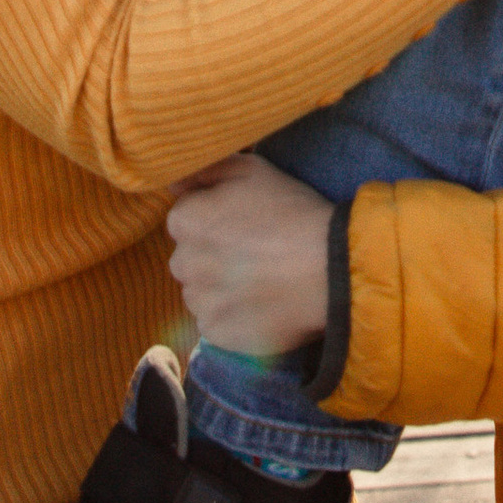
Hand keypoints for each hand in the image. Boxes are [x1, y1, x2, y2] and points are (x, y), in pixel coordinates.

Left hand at [166, 155, 331, 353]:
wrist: (328, 269)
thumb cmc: (291, 211)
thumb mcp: (252, 169)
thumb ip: (205, 170)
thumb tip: (174, 183)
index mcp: (187, 220)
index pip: (184, 218)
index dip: (214, 218)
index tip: (243, 221)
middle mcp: (184, 263)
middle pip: (188, 256)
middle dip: (210, 254)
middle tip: (251, 250)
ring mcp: (199, 302)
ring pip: (199, 291)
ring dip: (218, 286)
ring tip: (258, 278)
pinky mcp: (216, 333)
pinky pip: (213, 322)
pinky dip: (230, 314)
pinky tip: (259, 302)